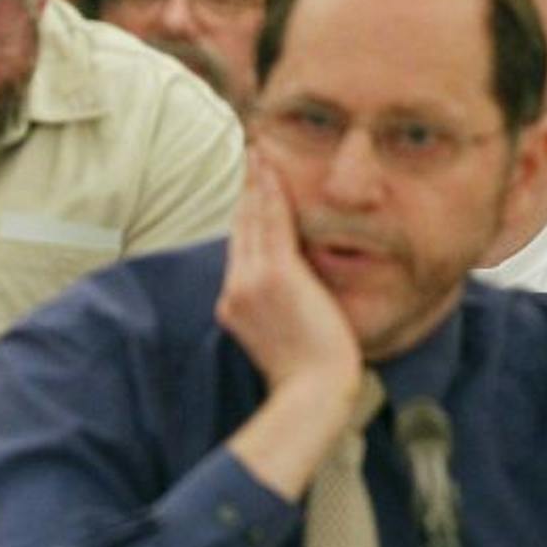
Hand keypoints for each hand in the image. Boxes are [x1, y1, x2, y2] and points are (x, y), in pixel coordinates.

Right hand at [215, 149, 361, 398]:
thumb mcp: (282, 340)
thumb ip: (277, 313)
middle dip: (246, 191)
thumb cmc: (306, 376)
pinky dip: (270, 192)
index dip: (243, 215)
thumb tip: (288, 301)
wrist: (311, 392)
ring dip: (256, 183)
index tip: (248, 190)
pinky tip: (270, 169)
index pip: (240, 249)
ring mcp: (253, 281)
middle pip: (241, 228)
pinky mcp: (277, 275)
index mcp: (234, 305)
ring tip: (258, 153)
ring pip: (253, 220)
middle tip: (250, 157)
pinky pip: (272, 222)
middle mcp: (236, 289)